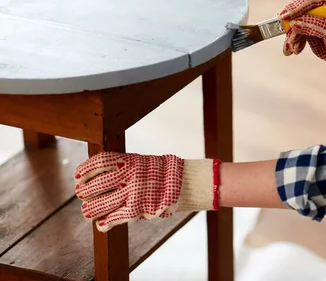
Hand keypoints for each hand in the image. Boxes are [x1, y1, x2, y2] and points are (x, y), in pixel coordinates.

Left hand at [73, 151, 220, 231]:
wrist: (187, 182)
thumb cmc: (165, 171)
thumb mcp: (144, 162)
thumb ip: (125, 167)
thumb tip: (104, 171)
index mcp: (129, 161)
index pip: (99, 163)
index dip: (85, 170)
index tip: (78, 175)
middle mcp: (128, 176)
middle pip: (95, 185)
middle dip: (84, 191)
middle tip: (82, 194)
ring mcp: (132, 194)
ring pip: (100, 204)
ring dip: (90, 210)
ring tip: (87, 211)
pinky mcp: (137, 210)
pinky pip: (114, 218)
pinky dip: (105, 223)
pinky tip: (102, 225)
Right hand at [277, 0, 325, 74]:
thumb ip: (316, 27)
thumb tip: (295, 23)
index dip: (297, 6)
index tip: (285, 16)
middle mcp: (321, 5)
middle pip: (299, 8)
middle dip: (291, 24)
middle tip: (287, 35)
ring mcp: (313, 16)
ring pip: (295, 22)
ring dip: (291, 36)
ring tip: (293, 50)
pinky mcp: (307, 26)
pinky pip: (295, 32)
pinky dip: (293, 42)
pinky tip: (295, 51)